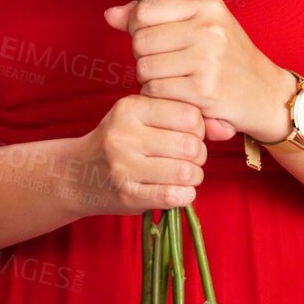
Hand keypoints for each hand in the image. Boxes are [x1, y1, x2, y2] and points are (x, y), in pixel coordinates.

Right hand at [77, 94, 209, 215]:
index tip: (190, 134)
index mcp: (129, 108)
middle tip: (191, 158)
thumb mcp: (141, 116)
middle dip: (199, 154)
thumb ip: (182, 115)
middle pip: (190, 145)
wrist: (76, 175)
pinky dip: (185, 195)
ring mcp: (123, 167)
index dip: (198, 127)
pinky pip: (173, 196)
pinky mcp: (127, 195)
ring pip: (186, 172)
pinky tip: (180, 191)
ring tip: (186, 174)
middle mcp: (123, 135)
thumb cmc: (119, 141)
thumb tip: (226, 129)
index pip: (189, 115)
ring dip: (194, 176)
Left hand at [103, 0, 293, 143]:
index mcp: (207, 5)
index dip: (139, 29)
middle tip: (169, 65)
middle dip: (145, 57)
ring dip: (151, 80)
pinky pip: (155, 91)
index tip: (156, 40)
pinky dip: (160, 97)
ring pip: (144, 68)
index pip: (144, 11)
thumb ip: (153, 17)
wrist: (266, 94)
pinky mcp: (203, 90)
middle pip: (140, 41)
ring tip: (175, 80)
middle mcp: (208, 27)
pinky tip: (179, 96)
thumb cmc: (228, 58)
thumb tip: (109, 15)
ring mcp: (207, 58)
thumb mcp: (199, 26)